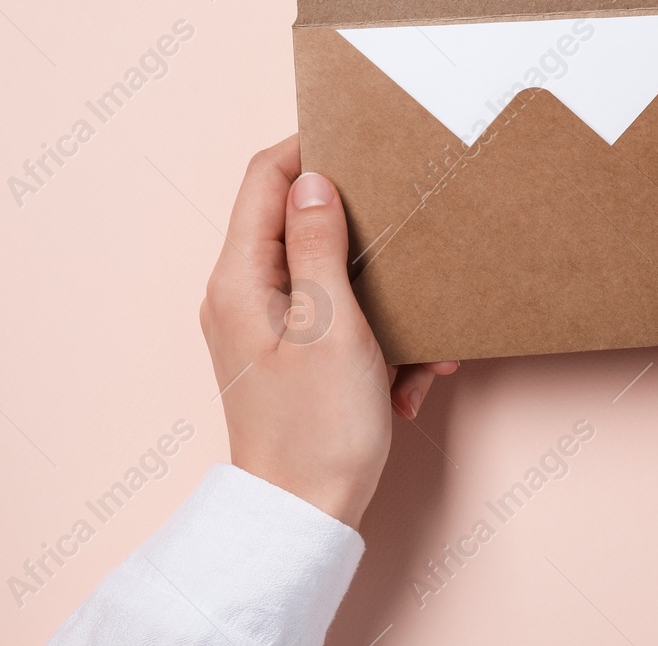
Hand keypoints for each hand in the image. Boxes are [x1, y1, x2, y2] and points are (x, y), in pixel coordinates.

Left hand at [199, 135, 458, 528]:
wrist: (306, 519)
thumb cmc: (316, 431)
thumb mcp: (330, 326)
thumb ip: (318, 246)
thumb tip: (313, 181)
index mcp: (240, 278)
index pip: (265, 178)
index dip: (310, 148)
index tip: (362, 138)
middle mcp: (241, 294)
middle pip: (299, 222)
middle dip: (365, 237)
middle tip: (408, 240)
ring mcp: (264, 325)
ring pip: (331, 275)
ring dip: (383, 299)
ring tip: (417, 346)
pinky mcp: (290, 354)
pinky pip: (339, 319)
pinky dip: (378, 339)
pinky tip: (406, 380)